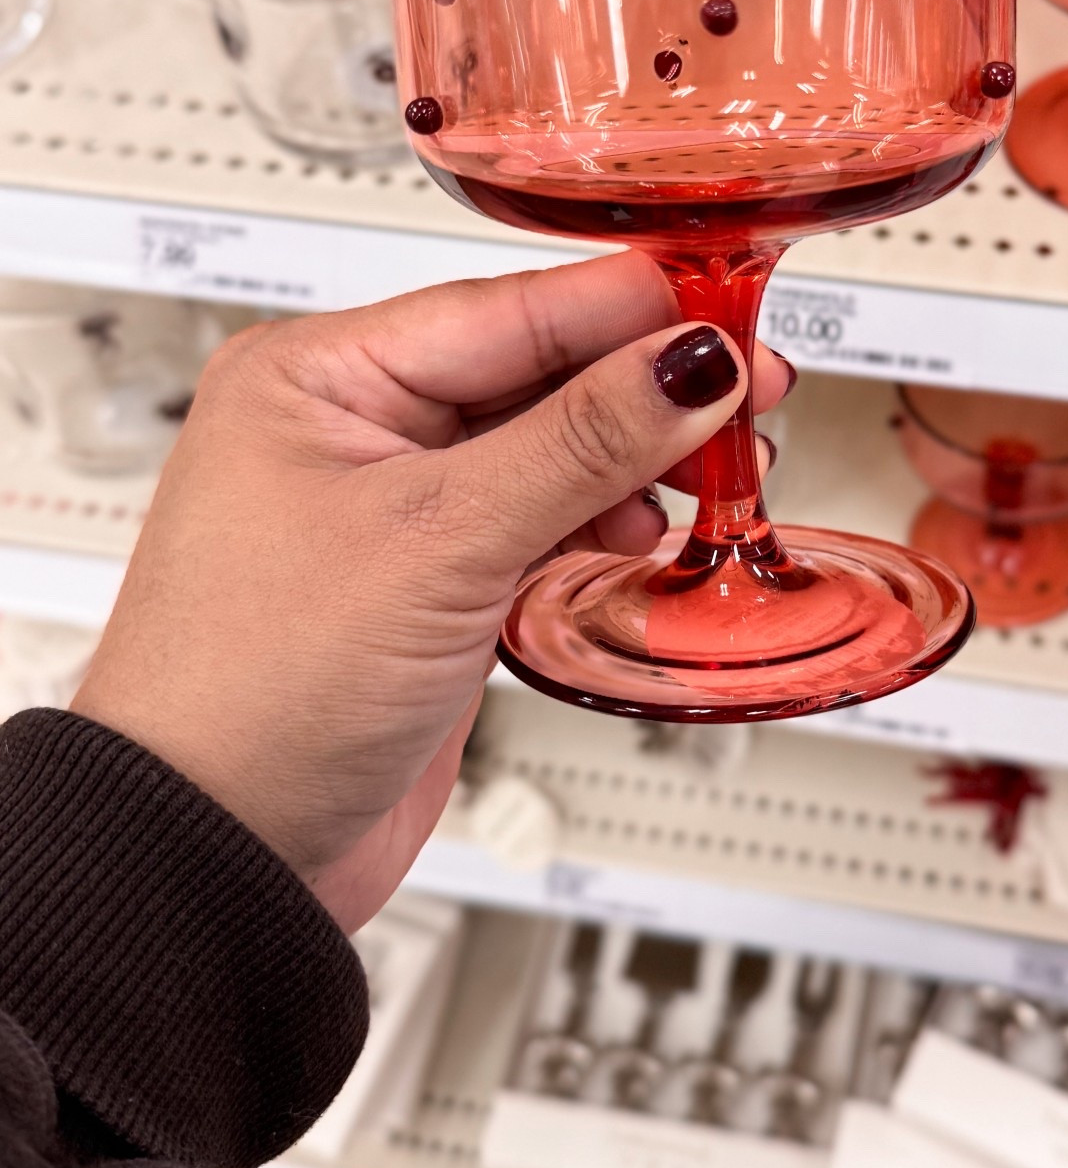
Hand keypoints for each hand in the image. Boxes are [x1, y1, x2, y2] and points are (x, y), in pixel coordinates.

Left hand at [71, 257, 790, 932]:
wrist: (215, 860)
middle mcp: (353, 427)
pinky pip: (539, 522)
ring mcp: (395, 509)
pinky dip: (599, 527)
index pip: (510, 308)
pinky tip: (645, 536)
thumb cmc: (252, 694)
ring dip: (633, 463)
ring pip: (550, 450)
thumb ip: (580, 441)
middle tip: (752, 396)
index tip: (732, 316)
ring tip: (713, 476)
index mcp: (319, 375)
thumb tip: (686, 363)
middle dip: (646, 389)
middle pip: (539, 372)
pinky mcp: (431, 584)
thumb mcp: (439, 541)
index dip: (633, 313)